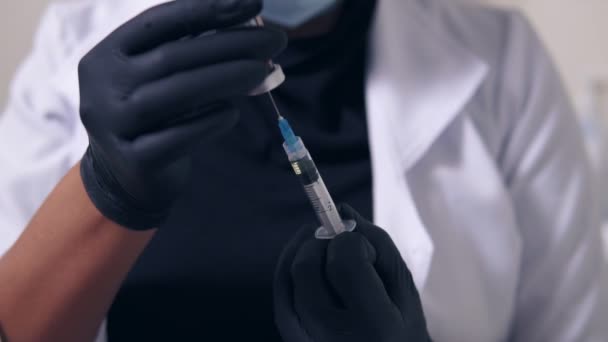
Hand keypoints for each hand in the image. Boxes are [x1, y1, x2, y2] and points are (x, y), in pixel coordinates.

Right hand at [78, 0, 285, 229]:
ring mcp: (113, 125)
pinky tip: (233, 113)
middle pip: (174, 56)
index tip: (254, 4)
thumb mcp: (161, 79)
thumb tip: (250, 25)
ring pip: (179, 94)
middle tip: (274, 40)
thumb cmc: (153, 116)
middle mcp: (103, 85)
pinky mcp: (134, 160)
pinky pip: (180, 137)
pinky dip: (211, 121)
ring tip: (264, 71)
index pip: (160, 21)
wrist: (125, 177)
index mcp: (108, 54)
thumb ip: (193, 54)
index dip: (208, 9)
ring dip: (228, 77)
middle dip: (231, 44)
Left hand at [274, 205, 431, 341]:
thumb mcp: (404, 290)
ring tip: (323, 246)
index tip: (362, 245)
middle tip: (338, 242)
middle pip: (306, 269)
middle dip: (321, 243)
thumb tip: (343, 211)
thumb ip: (378, 245)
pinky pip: (280, 300)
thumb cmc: (402, 327)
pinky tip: (302, 257)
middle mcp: (335, 337)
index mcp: (374, 325)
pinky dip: (287, 271)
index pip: (345, 262)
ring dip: (303, 252)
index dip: (351, 242)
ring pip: (288, 281)